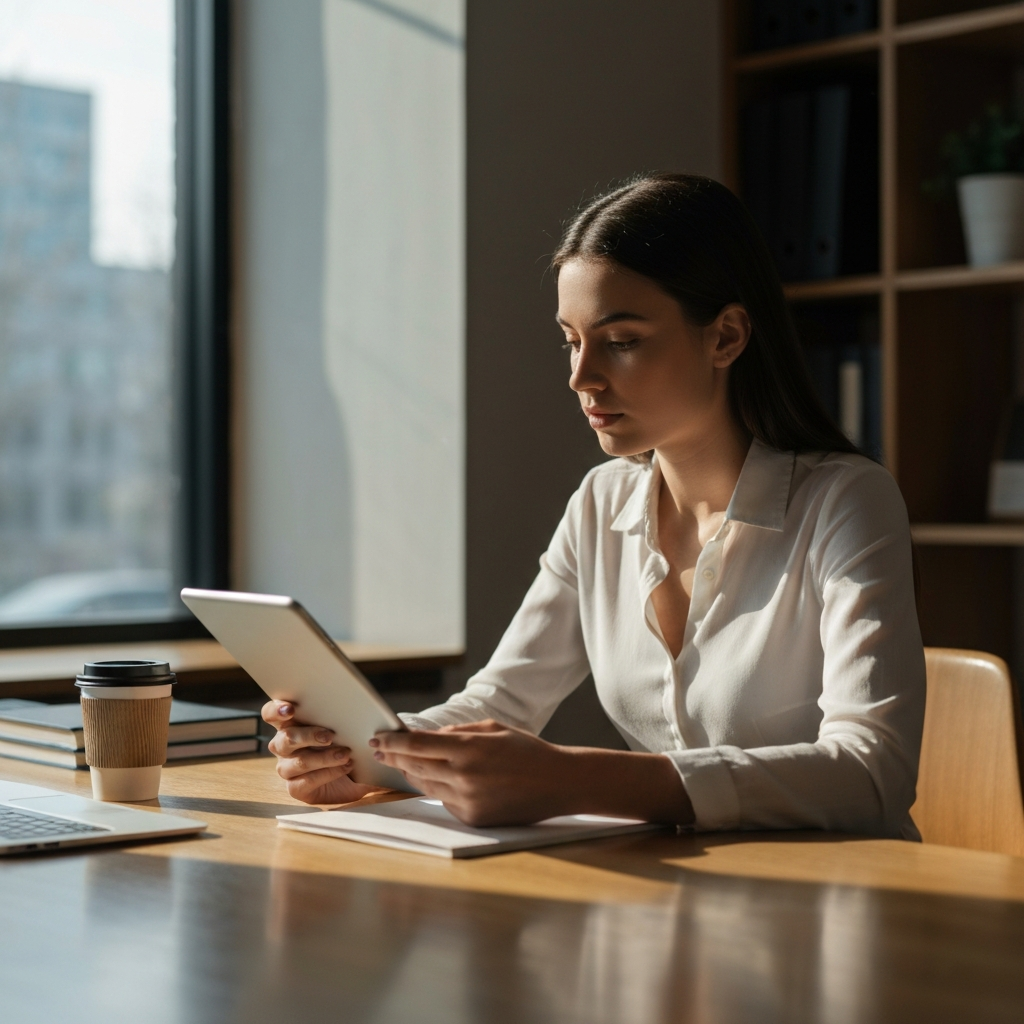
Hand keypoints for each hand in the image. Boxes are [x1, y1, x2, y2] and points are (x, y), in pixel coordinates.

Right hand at [262, 700, 378, 804]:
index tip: (290, 709)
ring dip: (323, 757)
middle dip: (308, 735)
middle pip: (285, 738)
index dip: (276, 710)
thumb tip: (358, 703)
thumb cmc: (343, 744)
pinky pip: (307, 781)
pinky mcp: (295, 788)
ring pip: (298, 762)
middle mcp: (283, 747)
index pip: (271, 714)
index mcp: (289, 725)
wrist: (354, 777)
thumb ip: (340, 716)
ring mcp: (286, 768)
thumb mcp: (343, 729)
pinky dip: (328, 773)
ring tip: (345, 754)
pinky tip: (345, 768)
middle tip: (330, 736)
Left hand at [371, 719, 569, 826]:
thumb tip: (429, 738)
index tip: (378, 739)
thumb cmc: (527, 750)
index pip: (417, 745)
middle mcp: (464, 777)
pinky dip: (438, 789)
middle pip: (415, 767)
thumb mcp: (493, 729)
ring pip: (426, 786)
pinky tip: (436, 779)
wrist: (558, 783)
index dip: (393, 742)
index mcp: (469, 750)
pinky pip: (445, 801)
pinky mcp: (473, 819)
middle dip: (395, 757)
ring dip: (412, 773)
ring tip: (402, 763)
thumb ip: (458, 733)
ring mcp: (468, 801)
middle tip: (381, 750)